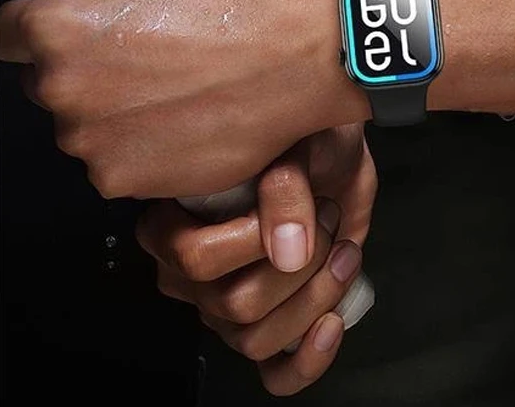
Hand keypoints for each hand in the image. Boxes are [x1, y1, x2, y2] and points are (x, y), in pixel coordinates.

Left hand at [0, 0, 357, 198]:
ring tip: (170, 85)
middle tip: (139, 54)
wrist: (296, 53)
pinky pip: (113, 163)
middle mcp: (63, 89)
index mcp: (55, 27)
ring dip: (112, 111)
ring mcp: (92, 141)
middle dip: (82, 70)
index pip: (3, 36)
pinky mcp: (124, 179)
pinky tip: (177, 116)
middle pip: (45, 84)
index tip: (62, 34)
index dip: (37, 29)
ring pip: (81, 126)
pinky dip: (139, 146)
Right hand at [138, 126, 376, 395]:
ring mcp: (225, 307)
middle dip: (300, 267)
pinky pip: (276, 374)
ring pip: (257, 339)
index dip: (252, 241)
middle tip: (328, 222)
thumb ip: (282, 185)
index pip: (195, 259)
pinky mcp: (270, 325)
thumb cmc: (299, 140)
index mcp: (170, 226)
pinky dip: (308, 360)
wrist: (334, 153)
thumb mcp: (291, 142)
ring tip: (343, 255)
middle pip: (235, 305)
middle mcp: (191, 275)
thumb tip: (289, 249)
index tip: (294, 202)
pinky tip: (332, 323)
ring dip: (315, 299)